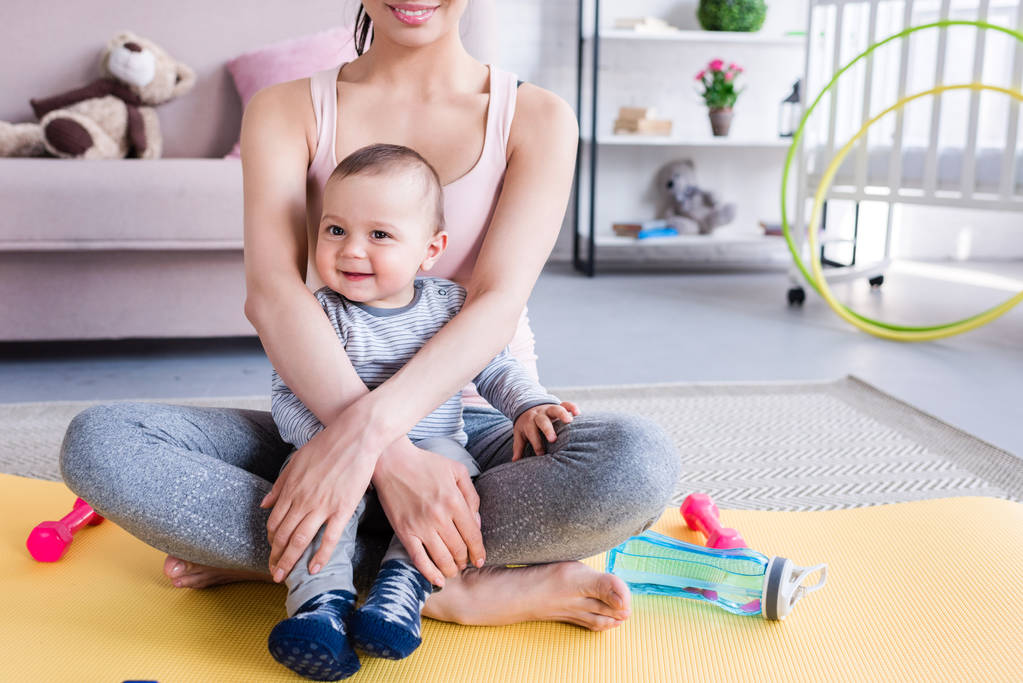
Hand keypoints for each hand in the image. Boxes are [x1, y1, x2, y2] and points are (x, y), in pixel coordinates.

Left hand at [259, 419, 377, 582]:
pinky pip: (330, 538)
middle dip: (275, 557)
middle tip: (273, 573)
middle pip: (283, 536)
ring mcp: (322, 506)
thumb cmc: (326, 445)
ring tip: (283, 577)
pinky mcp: (343, 509)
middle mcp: (302, 500)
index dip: (271, 541)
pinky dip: (320, 555)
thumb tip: (264, 505)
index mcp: (290, 489)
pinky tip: (313, 569)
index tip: (271, 552)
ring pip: (301, 540)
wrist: (355, 435)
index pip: (274, 523)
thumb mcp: (295, 461)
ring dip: (289, 561)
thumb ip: (279, 484)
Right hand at [372, 439, 483, 585]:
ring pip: (442, 559)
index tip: (480, 559)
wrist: (393, 462)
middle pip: (459, 550)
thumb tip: (477, 522)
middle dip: (465, 560)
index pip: (473, 535)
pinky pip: (419, 560)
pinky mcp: (404, 532)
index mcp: (455, 501)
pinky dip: (430, 574)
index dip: (479, 551)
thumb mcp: (457, 471)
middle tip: (465, 563)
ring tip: (453, 569)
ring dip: (451, 569)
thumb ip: (472, 495)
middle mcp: (440, 517)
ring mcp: (421, 526)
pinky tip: (438, 580)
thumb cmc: (426, 464)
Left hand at [512, 401, 579, 460]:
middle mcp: (539, 415)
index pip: (532, 433)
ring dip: (562, 414)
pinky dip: (572, 407)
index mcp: (529, 423)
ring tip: (570, 421)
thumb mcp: (520, 435)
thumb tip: (514, 462)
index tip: (541, 454)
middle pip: (542, 421)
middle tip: (553, 439)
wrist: (527, 406)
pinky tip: (578, 413)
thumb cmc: (525, 426)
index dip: (536, 444)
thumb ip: (518, 448)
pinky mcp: (557, 405)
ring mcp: (549, 409)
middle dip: (548, 430)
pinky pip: (565, 404)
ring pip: (555, 409)